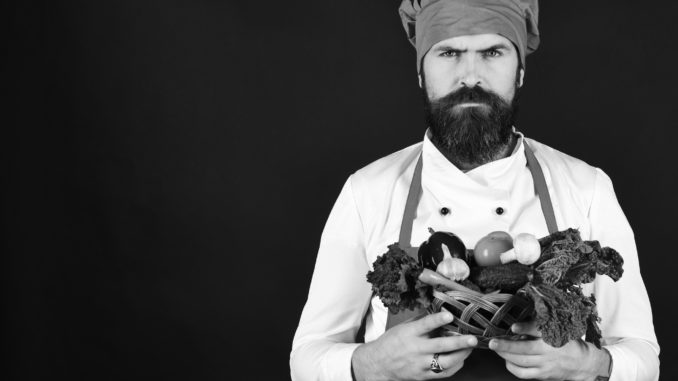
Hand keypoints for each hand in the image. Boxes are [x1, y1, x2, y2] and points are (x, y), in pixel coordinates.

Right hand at [351, 311, 476, 380]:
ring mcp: (420, 364)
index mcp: (409, 334)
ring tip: (470, 348)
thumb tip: (438, 309)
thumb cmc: (391, 343)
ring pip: (445, 362)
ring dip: (461, 355)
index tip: (449, 315)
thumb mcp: (402, 327)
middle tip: (473, 338)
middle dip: (459, 342)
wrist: (378, 364)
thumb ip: (420, 320)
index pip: (425, 325)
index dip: (438, 320)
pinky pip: (443, 373)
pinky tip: (461, 359)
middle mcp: (415, 349)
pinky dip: (455, 366)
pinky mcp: (423, 376)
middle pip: (440, 346)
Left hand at [489, 321, 610, 379]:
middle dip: (506, 346)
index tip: (513, 326)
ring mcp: (545, 365)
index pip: (539, 331)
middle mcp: (549, 352)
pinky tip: (507, 361)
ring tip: (496, 348)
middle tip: (492, 342)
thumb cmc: (567, 343)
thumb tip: (517, 324)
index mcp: (553, 338)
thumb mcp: (557, 330)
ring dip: (506, 355)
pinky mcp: (543, 375)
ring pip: (521, 362)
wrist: (582, 363)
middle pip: (525, 349)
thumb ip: (538, 326)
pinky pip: (524, 374)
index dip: (525, 327)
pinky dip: (512, 367)